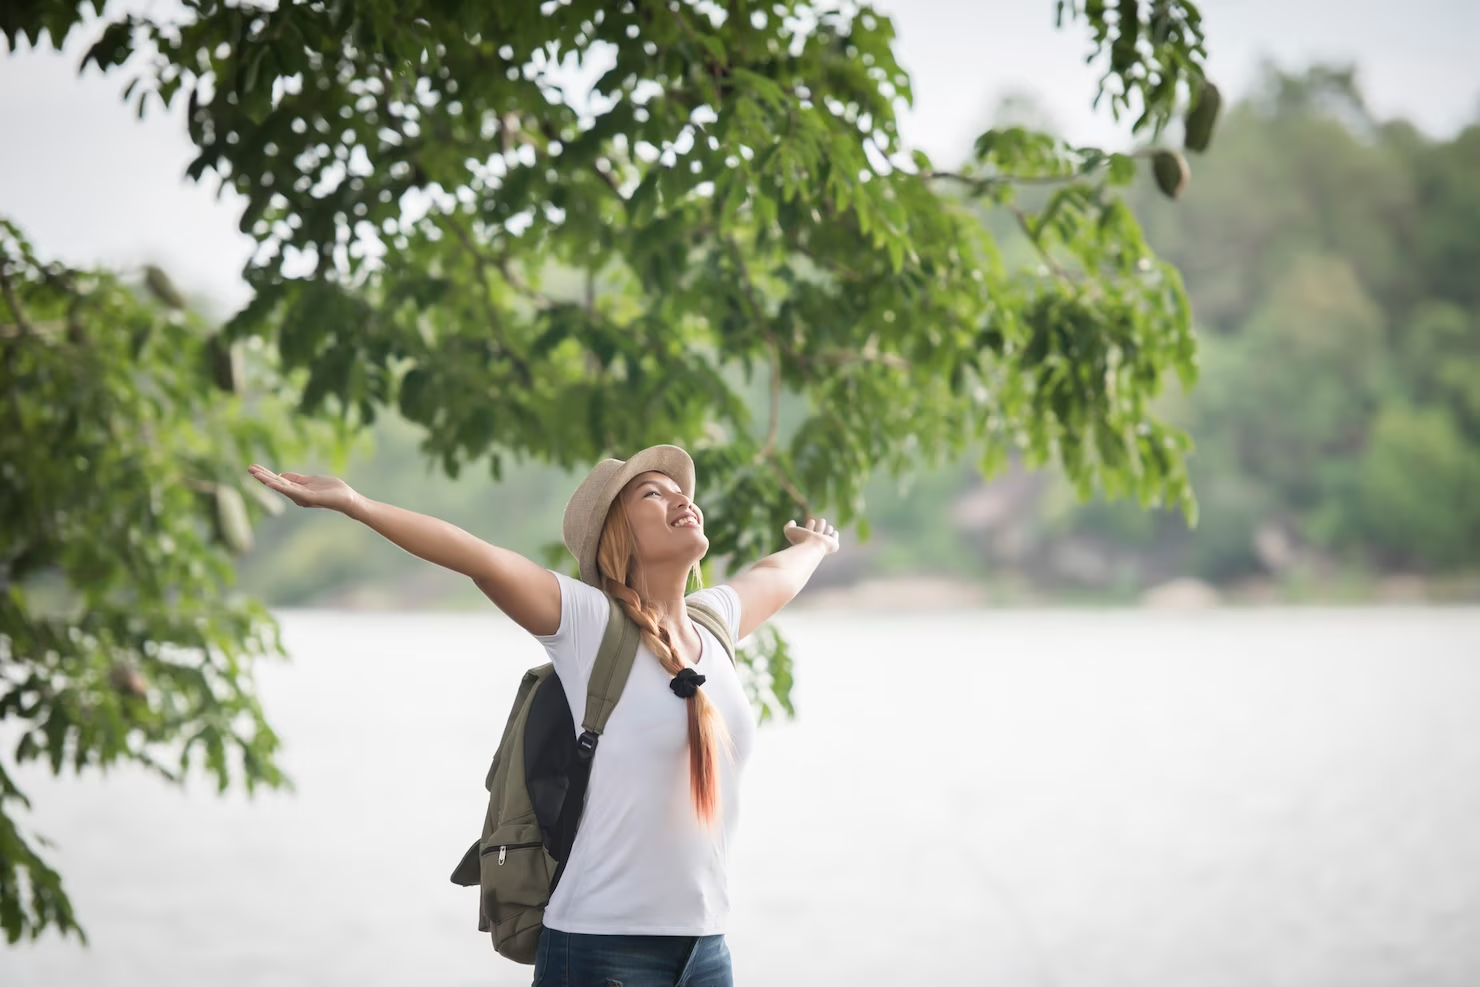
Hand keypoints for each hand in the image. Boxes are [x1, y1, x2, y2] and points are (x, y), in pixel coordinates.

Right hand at [247, 465, 361, 513]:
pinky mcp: (309, 498)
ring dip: (267, 480)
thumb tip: (281, 475)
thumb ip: (296, 479)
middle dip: (262, 476)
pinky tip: (272, 481)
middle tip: (248, 468)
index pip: (278, 480)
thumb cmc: (331, 490)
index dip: (265, 474)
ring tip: (255, 474)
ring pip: (281, 487)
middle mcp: (296, 495)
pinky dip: (281, 486)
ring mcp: (301, 497)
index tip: (253, 467)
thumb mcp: (310, 480)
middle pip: (276, 483)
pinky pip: (292, 491)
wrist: (347, 498)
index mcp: (296, 490)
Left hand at [783, 517, 839, 554]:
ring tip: (825, 524)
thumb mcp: (790, 532)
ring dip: (826, 528)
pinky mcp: (833, 545)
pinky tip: (833, 532)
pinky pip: (834, 538)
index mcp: (807, 540)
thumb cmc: (800, 541)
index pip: (809, 532)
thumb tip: (792, 521)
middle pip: (819, 531)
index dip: (810, 526)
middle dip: (820, 525)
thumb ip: (788, 526)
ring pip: (827, 533)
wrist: (812, 547)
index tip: (810, 521)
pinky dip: (834, 535)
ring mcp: (825, 544)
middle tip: (821, 521)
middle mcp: (816, 543)